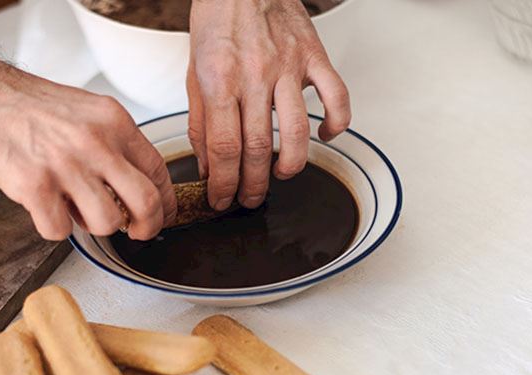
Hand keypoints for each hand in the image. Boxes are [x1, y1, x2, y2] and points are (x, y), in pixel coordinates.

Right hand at [0, 65, 176, 240]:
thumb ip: (112, 146)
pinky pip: (61, 231)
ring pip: (107, 223)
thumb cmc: (25, 105)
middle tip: (135, 233)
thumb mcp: (85, 112)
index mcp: (113, 122)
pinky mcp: (34, 185)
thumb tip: (130, 190)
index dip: (165, 203)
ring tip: (74, 209)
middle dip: (146, 228)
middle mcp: (95, 142)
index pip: (158, 170)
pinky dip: (54, 227)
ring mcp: (66, 165)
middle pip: (146, 203)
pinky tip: (43, 207)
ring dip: (93, 227)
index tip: (160, 216)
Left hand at [187, 0, 350, 209]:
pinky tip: (326, 137)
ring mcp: (289, 66)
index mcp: (221, 79)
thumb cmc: (218, 19)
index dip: (223, 182)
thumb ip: (201, 122)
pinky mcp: (314, 56)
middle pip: (259, 147)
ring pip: (298, 130)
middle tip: (250, 198)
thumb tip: (207, 165)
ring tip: (281, 175)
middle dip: (254, 184)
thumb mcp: (194, 72)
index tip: (222, 198)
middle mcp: (255, 75)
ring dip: (291, 164)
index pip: (224, 147)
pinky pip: (336, 96)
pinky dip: (336, 123)